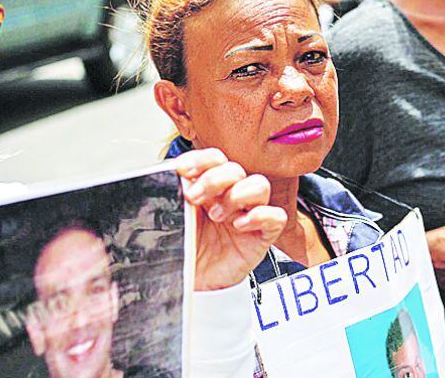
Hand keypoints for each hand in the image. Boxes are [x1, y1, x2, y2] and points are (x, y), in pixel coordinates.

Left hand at [176, 148, 286, 290]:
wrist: (189, 284)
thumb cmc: (183, 250)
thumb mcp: (172, 219)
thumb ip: (173, 196)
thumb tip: (168, 176)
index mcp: (209, 188)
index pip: (215, 159)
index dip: (201, 160)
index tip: (183, 170)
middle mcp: (230, 197)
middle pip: (235, 169)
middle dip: (214, 180)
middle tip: (195, 198)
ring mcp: (247, 215)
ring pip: (259, 186)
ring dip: (237, 195)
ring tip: (217, 215)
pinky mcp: (262, 236)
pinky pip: (276, 216)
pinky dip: (260, 216)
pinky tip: (240, 225)